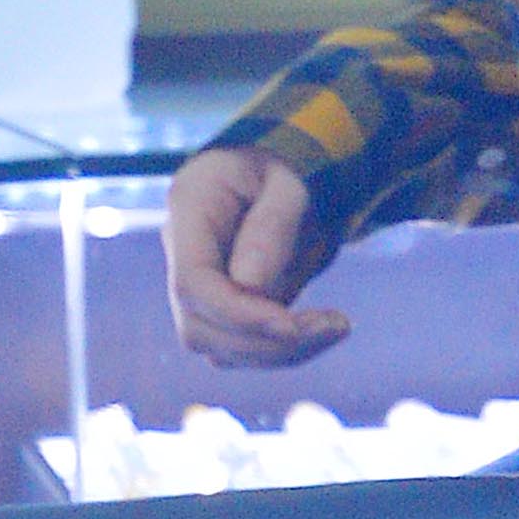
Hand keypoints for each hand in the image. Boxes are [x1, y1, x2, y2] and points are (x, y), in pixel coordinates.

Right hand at [162, 146, 350, 368]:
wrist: (277, 175)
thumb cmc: (284, 166)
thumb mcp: (289, 180)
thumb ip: (272, 225)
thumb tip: (250, 286)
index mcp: (190, 208)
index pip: (192, 282)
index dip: (236, 314)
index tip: (291, 326)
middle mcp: (181, 253)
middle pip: (199, 327)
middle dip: (265, 341)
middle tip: (334, 326)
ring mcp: (197, 286)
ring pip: (220, 348)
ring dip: (280, 352)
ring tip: (337, 327)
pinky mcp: (220, 309)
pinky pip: (243, 346)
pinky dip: (284, 350)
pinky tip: (324, 330)